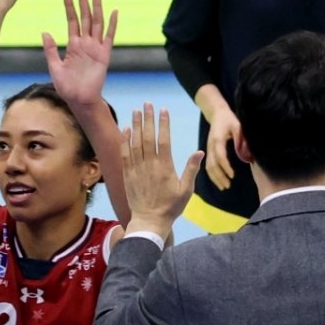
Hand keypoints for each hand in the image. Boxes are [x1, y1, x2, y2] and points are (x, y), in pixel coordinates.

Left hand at [43, 0, 117, 109]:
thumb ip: (51, 50)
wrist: (79, 100)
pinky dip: (112, 24)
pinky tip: (113, 12)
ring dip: (97, 7)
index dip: (69, 6)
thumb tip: (45, 32)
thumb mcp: (54, 67)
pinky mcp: (104, 55)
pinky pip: (109, 37)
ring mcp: (95, 48)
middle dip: (83, 1)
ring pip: (97, 22)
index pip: (72, 20)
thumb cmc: (67, 87)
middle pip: (85, 17)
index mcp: (73, 45)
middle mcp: (85, 43)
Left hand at [121, 103, 202, 236]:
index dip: (163, 124)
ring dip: (135, 125)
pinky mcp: (127, 174)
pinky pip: (125, 154)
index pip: (164, 140)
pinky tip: (125, 130)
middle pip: (147, 137)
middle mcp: (149, 165)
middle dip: (147, 119)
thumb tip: (200, 152)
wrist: (149, 221)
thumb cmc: (171, 206)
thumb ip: (191, 169)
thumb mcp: (186, 190)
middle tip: (147, 104)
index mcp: (165, 167)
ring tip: (136, 111)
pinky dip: (125, 141)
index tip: (163, 110)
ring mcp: (137, 169)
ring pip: (135, 142)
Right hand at [204, 105, 240, 190]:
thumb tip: (246, 155)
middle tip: (228, 185)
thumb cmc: (229, 120)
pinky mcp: (209, 151)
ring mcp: (208, 149)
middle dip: (219, 176)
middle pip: (212, 164)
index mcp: (217, 140)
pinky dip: (212, 175)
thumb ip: (241, 139)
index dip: (225, 167)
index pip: (220, 156)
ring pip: (208, 166)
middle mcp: (210, 146)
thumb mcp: (238, 126)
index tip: (232, 175)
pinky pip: (208, 165)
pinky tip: (218, 181)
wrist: (217, 114)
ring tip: (223, 187)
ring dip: (215, 178)